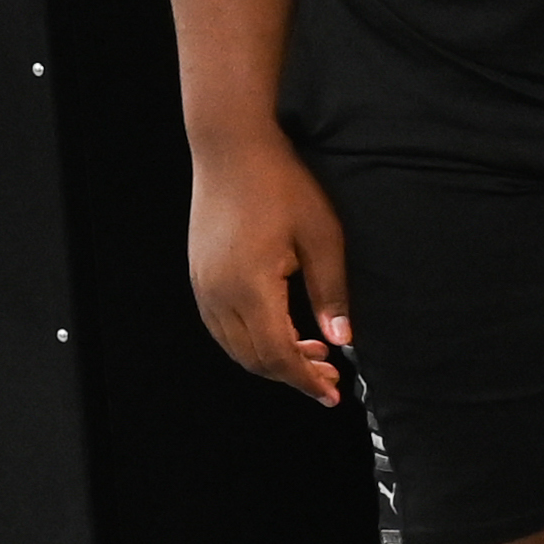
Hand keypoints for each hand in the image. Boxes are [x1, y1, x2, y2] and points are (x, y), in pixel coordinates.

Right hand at [186, 128, 351, 408]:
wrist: (232, 149)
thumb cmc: (281, 186)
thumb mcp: (322, 238)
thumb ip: (331, 293)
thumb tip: (344, 340)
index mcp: (250, 288)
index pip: (278, 355)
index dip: (306, 380)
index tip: (331, 393)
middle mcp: (218, 294)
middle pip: (254, 359)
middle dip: (292, 375)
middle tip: (329, 378)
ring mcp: (203, 286)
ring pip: (235, 347)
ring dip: (272, 360)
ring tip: (313, 356)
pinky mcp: (199, 277)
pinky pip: (223, 327)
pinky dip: (252, 340)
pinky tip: (281, 332)